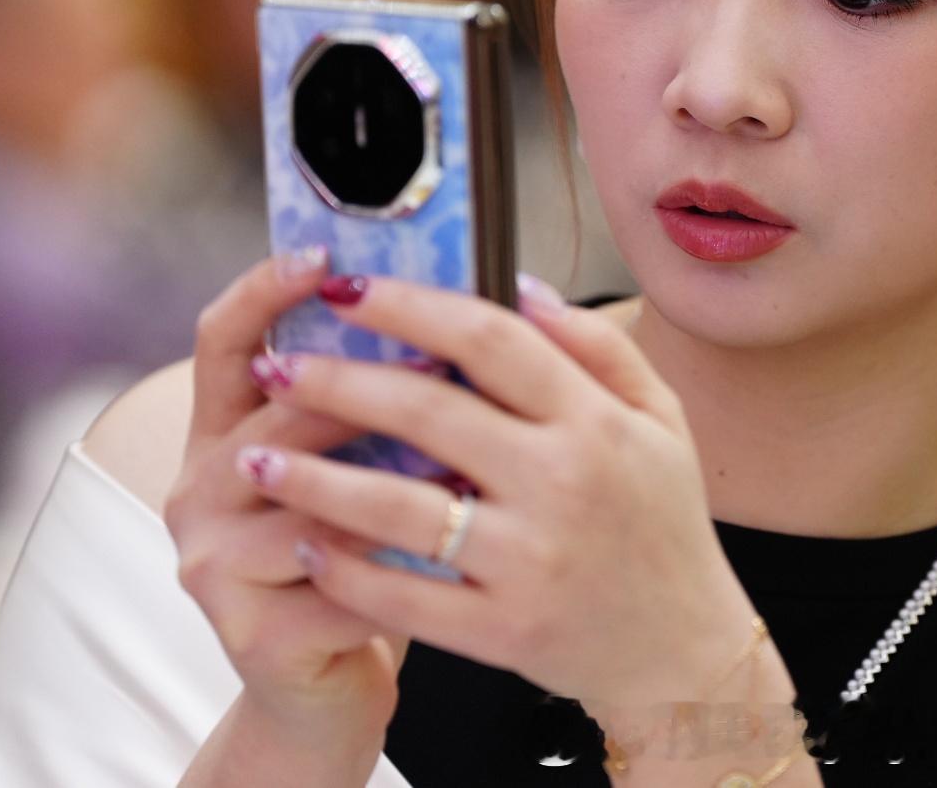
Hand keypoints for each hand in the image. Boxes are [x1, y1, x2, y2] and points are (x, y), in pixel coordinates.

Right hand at [164, 248, 408, 740]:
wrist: (331, 684)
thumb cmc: (365, 554)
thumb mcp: (360, 463)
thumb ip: (378, 394)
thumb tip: (447, 300)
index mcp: (224, 431)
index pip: (223, 340)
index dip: (263, 290)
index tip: (322, 254)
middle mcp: (198, 487)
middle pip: (277, 414)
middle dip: (365, 390)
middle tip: (446, 365)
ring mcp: (211, 562)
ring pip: (310, 499)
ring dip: (393, 480)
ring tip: (467, 461)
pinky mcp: (247, 631)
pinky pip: (337, 582)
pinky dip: (400, 566)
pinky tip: (453, 553)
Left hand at [233, 271, 764, 707]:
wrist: (683, 652)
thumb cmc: (664, 526)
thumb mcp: (662, 421)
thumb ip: (598, 348)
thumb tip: (522, 285)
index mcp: (596, 421)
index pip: (490, 339)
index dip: (410, 306)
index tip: (346, 288)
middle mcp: (563, 482)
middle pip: (428, 412)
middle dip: (335, 383)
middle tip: (274, 367)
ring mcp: (530, 560)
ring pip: (398, 507)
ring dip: (314, 479)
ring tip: (252, 458)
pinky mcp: (504, 629)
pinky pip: (405, 596)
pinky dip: (347, 570)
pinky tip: (305, 544)